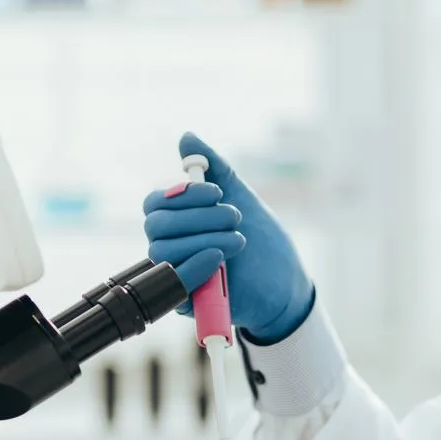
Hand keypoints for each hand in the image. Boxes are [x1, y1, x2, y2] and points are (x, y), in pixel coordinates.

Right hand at [143, 133, 314, 343]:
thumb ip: (215, 168)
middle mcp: (171, 246)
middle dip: (198, 216)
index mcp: (178, 222)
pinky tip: (221, 259)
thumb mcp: (241, 196)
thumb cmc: (262, 240)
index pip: (155, 203)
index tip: (217, 192)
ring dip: (202, 239)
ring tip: (239, 240)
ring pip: (163, 251)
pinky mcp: (186, 302)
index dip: (182, 194)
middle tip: (235, 216)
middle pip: (156, 225)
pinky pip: (173, 284)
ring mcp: (177, 273)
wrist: (285, 282)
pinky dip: (195, 266)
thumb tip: (187, 137)